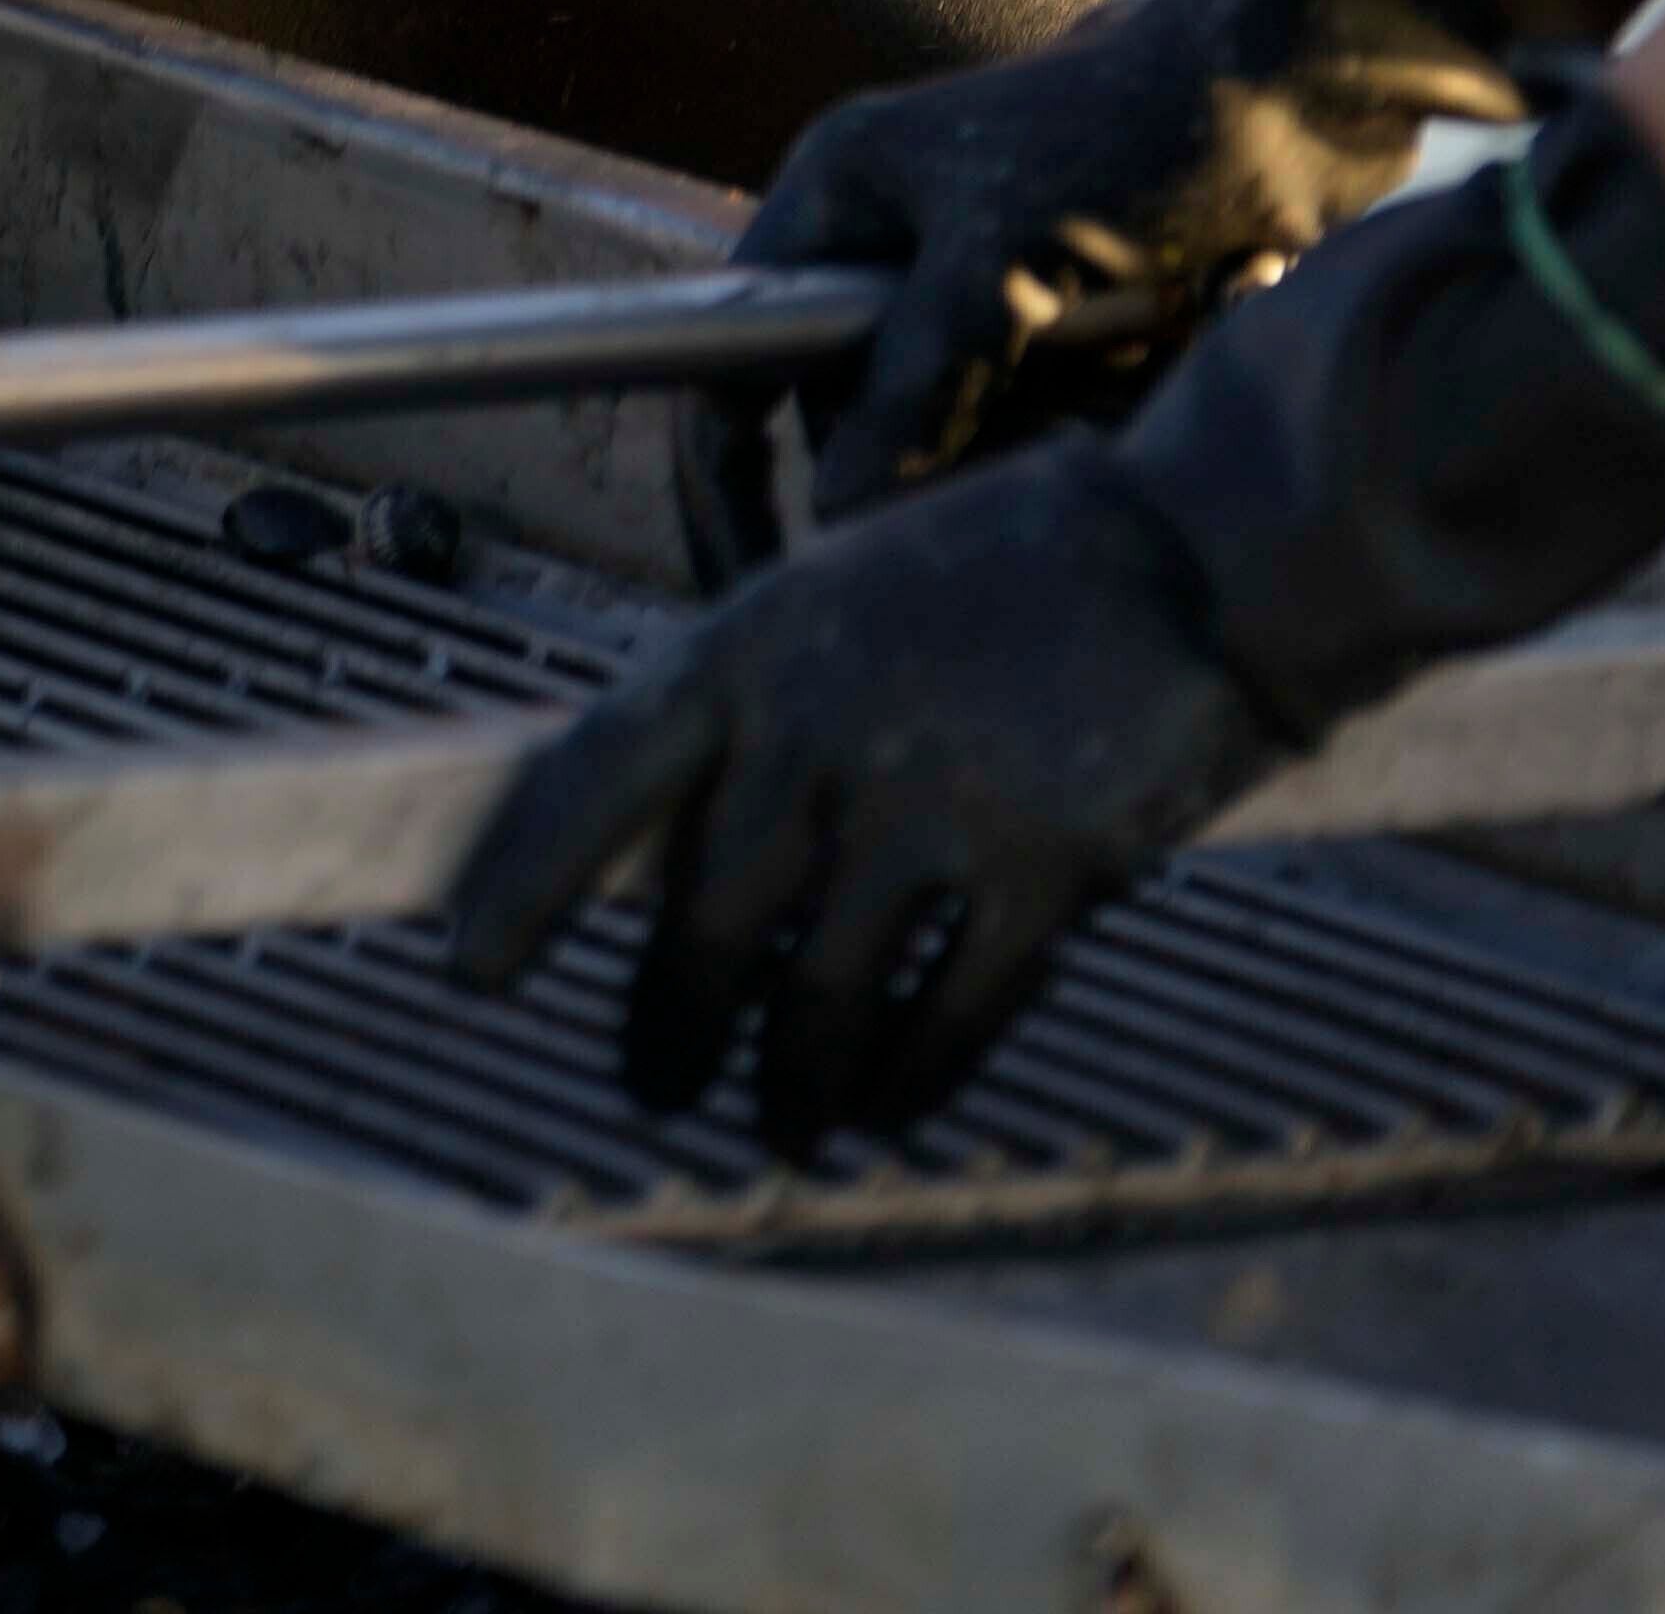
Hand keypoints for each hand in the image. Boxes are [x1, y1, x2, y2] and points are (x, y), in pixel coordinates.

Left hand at [473, 79, 1664, 1151]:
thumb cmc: (1008, 565)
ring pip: (816, 996)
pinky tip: (890, 1101)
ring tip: (778, 1116)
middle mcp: (820, 728)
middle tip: (648, 1074)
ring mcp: (933, 804)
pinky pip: (947, 1016)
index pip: (586, 779)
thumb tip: (661, 830)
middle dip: (666, 1019)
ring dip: (788, 1078)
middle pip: (700, 920)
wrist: (1197, 548)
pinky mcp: (1043, 870)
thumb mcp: (843, 594)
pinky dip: (910, 1076)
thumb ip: (754, 704)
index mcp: (750, 642)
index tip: (467, 967)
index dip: (516, 885)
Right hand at [712, 0, 1365, 563]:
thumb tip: (833, 516)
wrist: (1301, 80)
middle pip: (858, 408)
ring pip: (960, 420)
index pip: (731, 357)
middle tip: (1023, 476)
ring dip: (1029, 442)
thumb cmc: (1138, 141)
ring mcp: (981, 269)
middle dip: (931, 462)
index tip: (761, 572)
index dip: (731, 473)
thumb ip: (908, 395)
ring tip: (1121, 393)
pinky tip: (1154, 382)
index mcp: (839, 194)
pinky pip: (1044, 409)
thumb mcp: (1003, 272)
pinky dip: (1089, 421)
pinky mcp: (1066, 301)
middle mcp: (891, 234)